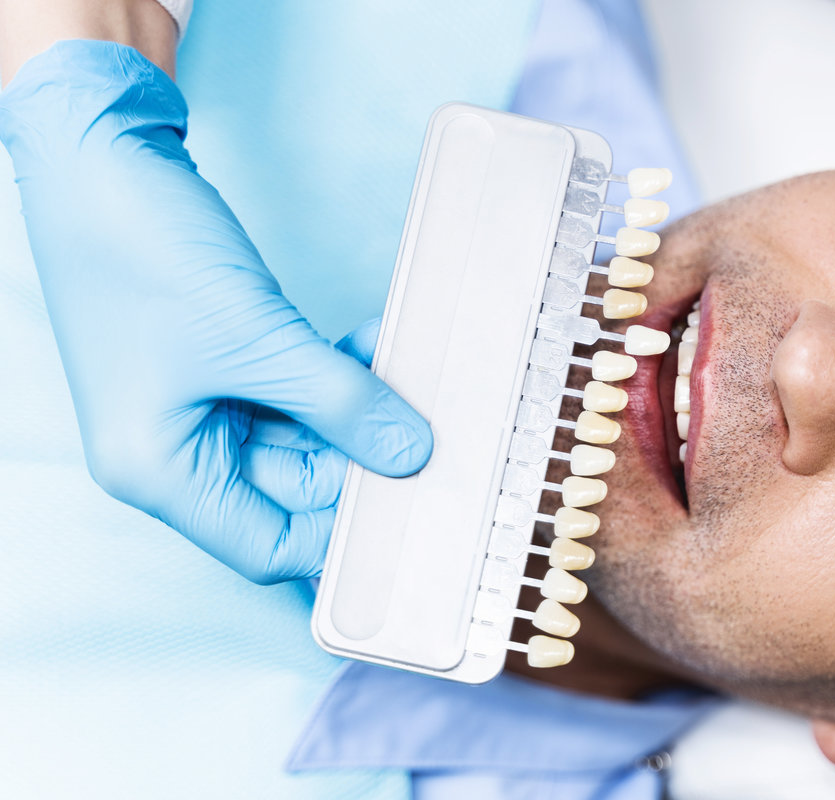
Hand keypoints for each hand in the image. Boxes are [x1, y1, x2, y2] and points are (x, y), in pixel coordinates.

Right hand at [0, 41, 431, 582]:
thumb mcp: (256, 338)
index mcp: (156, 469)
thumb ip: (339, 401)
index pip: (266, 545)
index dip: (339, 537)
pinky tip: (372, 344)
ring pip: (301, 434)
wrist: (98, 152)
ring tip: (405, 374)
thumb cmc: (138, 247)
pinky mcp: (220, 362)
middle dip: (360, 457)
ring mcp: (197, 404)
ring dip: (354, 406)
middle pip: (292, 490)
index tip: (410, 508)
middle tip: (427, 433)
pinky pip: (293, 387)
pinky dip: (333, 372)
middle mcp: (173, 450)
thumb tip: (409, 452)